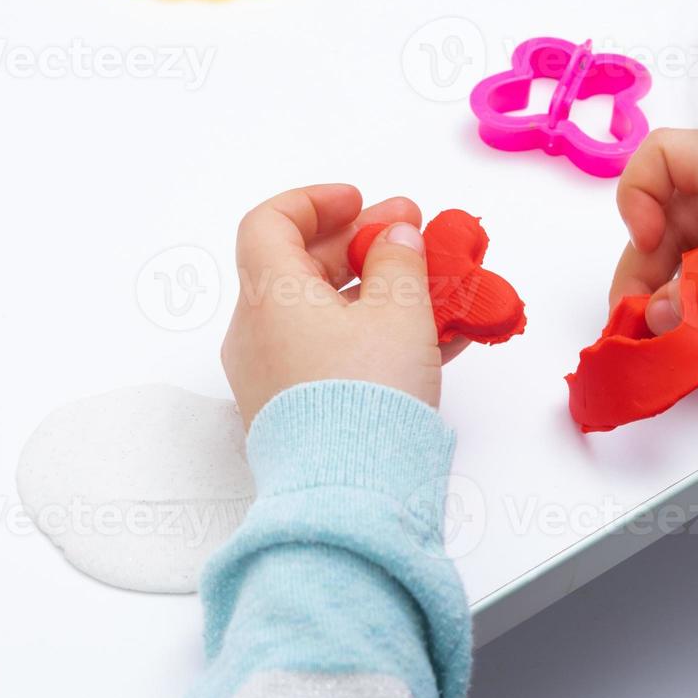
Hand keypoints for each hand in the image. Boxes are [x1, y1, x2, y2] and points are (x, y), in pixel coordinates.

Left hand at [222, 184, 465, 427]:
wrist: (350, 495)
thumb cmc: (367, 397)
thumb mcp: (400, 313)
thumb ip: (400, 262)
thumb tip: (394, 236)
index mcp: (270, 297)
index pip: (269, 223)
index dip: (316, 201)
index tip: (363, 202)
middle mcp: (259, 334)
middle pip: (302, 267)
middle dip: (363, 244)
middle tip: (415, 233)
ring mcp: (273, 377)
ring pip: (324, 314)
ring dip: (378, 292)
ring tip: (438, 288)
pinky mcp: (296, 413)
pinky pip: (333, 356)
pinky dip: (375, 336)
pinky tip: (433, 339)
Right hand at [610, 129, 697, 331]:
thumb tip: (656, 316)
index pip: (662, 157)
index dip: (638, 197)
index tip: (645, 245)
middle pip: (665, 219)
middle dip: (644, 270)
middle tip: (637, 323)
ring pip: (686, 254)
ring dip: (667, 295)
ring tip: (663, 338)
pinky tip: (697, 335)